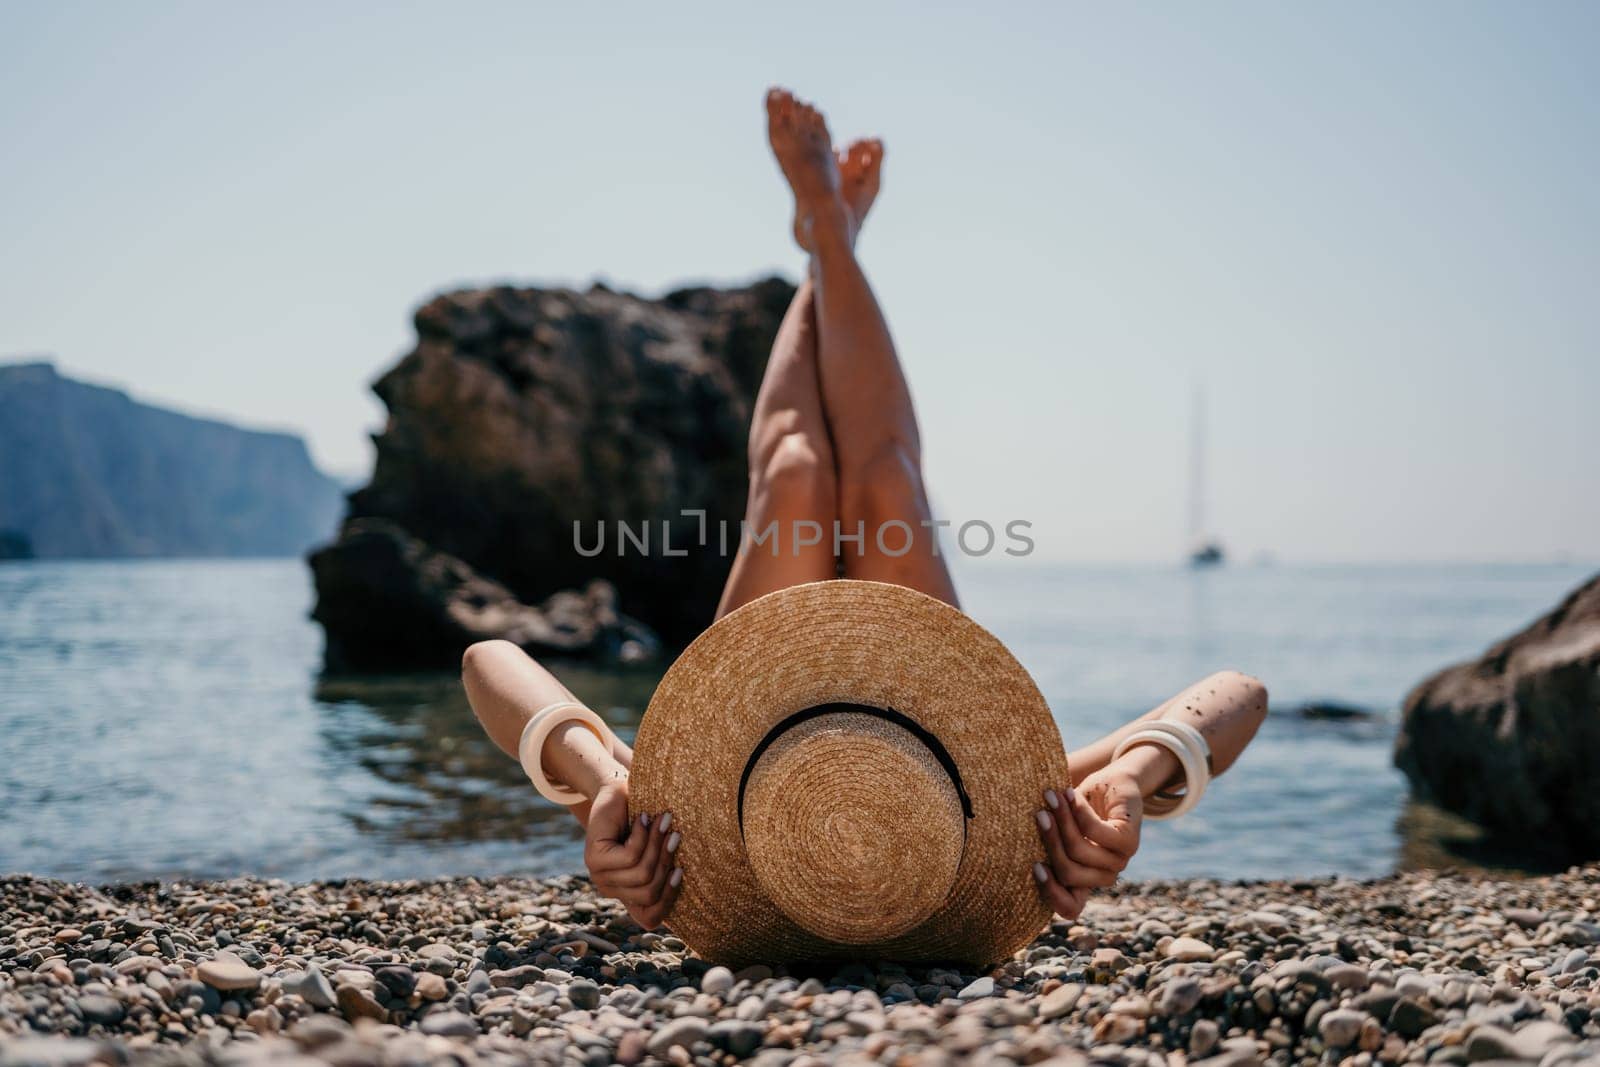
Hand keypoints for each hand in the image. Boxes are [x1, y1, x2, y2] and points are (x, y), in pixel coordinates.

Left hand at [583, 780, 682, 928]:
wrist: (616, 793)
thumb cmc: (643, 820)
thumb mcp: (658, 848)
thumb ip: (665, 868)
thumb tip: (690, 882)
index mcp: (627, 894)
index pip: (649, 918)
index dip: (669, 898)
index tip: (681, 869)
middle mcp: (611, 890)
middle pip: (649, 893)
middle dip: (667, 861)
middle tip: (676, 834)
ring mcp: (599, 876)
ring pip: (641, 873)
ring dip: (657, 843)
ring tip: (664, 821)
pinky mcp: (594, 859)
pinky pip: (630, 855)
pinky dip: (644, 834)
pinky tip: (643, 817)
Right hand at [1033, 769, 1142, 918]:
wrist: (1116, 783)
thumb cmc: (1080, 806)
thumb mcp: (1060, 828)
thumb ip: (1046, 843)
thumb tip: (1009, 847)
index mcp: (1085, 880)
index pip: (1071, 908)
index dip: (1051, 892)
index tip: (1034, 865)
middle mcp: (1103, 876)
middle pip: (1068, 873)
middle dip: (1049, 841)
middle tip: (1037, 814)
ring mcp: (1119, 861)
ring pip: (1079, 850)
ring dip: (1061, 820)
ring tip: (1049, 795)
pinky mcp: (1128, 841)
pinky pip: (1094, 831)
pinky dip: (1078, 811)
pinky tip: (1069, 794)